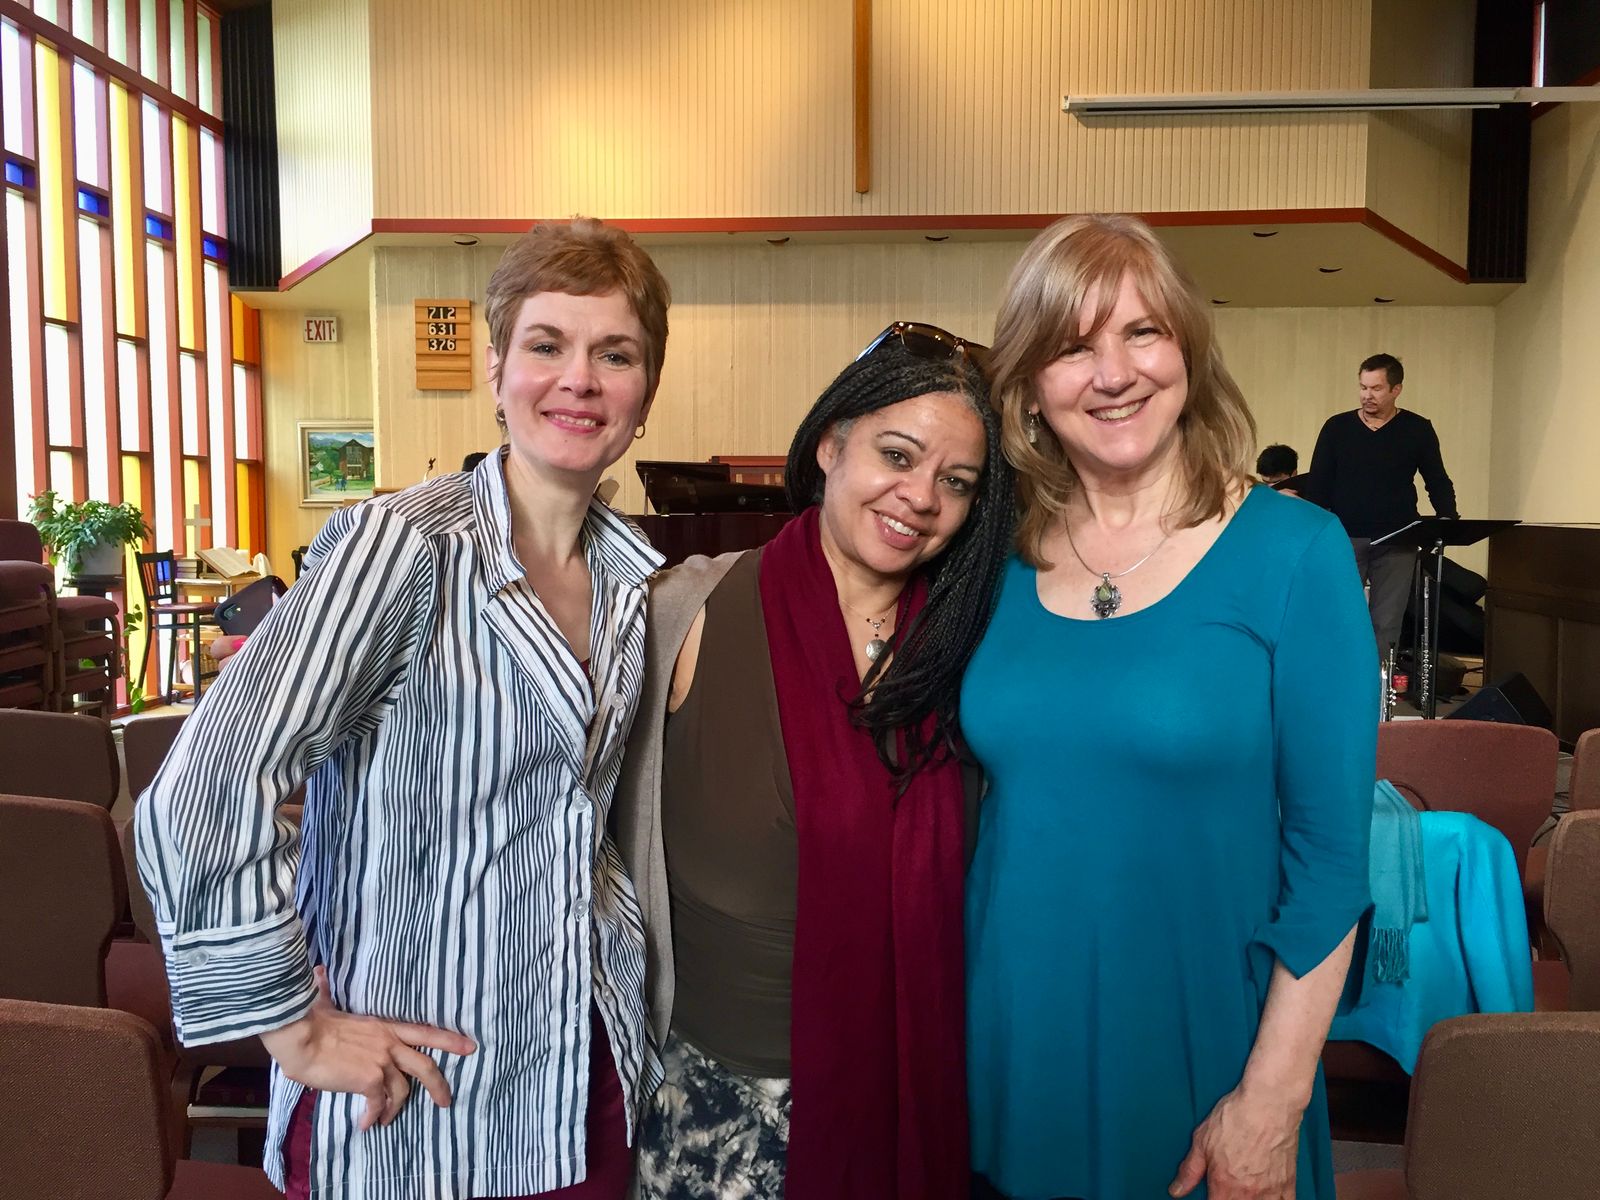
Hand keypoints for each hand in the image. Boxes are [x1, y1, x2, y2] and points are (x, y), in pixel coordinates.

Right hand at [260, 965, 476, 1131]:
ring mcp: (382, 1062)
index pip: (425, 1031)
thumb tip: (320, 972)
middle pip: (425, 1066)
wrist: (301, 1036)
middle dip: (439, 1085)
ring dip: (395, 1109)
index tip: (470, 1046)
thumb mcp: (327, 1002)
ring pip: (402, 1091)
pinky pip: (379, 1104)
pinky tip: (367, 1123)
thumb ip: (329, 992)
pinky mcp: (369, 1080)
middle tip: (446, 1101)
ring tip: (387, 1119)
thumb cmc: (310, 1020)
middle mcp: (389, 1043)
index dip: (449, 1039)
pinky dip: (374, 1116)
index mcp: (384, 1026)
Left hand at [1168, 1085, 1300, 1198]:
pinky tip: (1266, 1195)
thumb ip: (1189, 1170)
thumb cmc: (1238, 1116)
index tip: (1210, 1193)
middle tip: (1226, 1188)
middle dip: (1228, 1199)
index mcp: (1224, 1185)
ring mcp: (1270, 1192)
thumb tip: (1177, 1190)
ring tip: (1243, 1191)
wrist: (1269, 1103)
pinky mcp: (1288, 1185)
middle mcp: (1248, 1194)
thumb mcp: (1202, 1140)